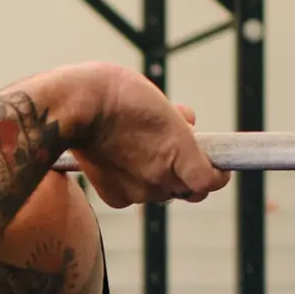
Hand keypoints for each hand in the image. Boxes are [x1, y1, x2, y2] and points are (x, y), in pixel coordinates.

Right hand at [64, 67, 226, 208]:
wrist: (77, 107)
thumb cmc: (118, 96)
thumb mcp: (160, 102)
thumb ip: (180, 123)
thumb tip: (188, 126)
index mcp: (179, 152)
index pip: (210, 181)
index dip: (217, 175)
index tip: (217, 167)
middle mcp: (161, 178)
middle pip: (185, 189)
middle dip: (185, 174)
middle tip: (172, 153)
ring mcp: (138, 191)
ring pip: (159, 192)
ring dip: (156, 176)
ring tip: (139, 148)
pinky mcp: (115, 198)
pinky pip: (133, 197)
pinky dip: (132, 183)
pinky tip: (120, 160)